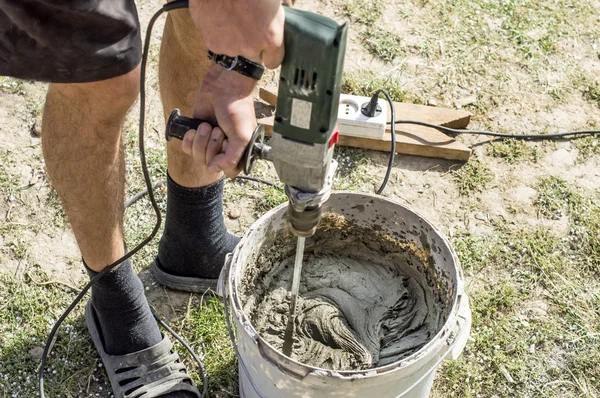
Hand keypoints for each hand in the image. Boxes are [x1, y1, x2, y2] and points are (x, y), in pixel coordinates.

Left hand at [183, 63, 255, 177]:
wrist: (223, 88)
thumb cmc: (237, 110)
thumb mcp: (242, 136)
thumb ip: (231, 158)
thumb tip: (212, 169)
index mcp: (239, 152)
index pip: (229, 171)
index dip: (224, 162)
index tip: (226, 145)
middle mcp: (224, 150)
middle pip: (210, 165)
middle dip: (211, 146)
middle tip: (218, 130)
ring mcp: (209, 143)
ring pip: (197, 157)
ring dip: (201, 140)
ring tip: (208, 125)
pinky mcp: (196, 135)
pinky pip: (187, 148)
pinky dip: (189, 139)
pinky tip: (195, 128)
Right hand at [189, 0, 284, 67]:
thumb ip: (285, 4)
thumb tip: (289, 5)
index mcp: (270, 38)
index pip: (274, 61)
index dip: (271, 53)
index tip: (268, 46)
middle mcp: (251, 48)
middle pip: (254, 56)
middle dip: (253, 44)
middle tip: (249, 25)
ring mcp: (230, 48)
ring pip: (235, 49)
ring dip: (235, 39)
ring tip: (233, 19)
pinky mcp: (213, 44)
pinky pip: (219, 43)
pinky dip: (219, 35)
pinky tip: (220, 19)